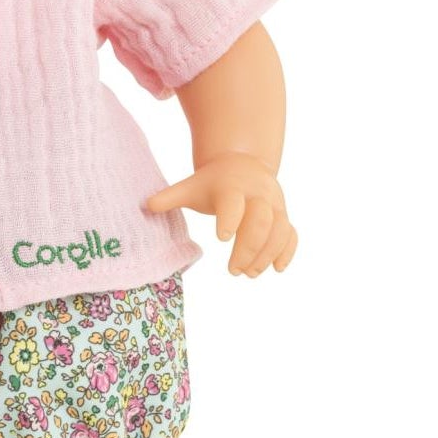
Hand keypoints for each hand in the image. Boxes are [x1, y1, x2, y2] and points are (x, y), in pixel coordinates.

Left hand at [144, 152, 297, 277]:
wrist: (243, 164)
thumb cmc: (212, 183)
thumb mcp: (191, 186)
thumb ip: (171, 197)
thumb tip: (146, 206)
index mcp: (231, 187)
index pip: (233, 202)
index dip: (229, 218)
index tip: (220, 239)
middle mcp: (257, 195)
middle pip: (261, 219)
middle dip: (249, 247)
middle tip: (234, 271)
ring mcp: (274, 205)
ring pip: (280, 229)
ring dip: (267, 254)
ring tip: (250, 274)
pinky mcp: (284, 216)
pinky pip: (291, 234)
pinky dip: (287, 251)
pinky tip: (276, 268)